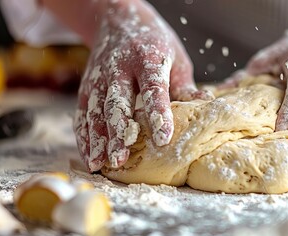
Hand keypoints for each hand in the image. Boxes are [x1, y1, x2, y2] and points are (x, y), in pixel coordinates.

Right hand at [73, 1, 211, 171]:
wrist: (117, 20)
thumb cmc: (154, 44)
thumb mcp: (176, 58)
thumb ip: (184, 87)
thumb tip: (205, 106)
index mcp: (147, 58)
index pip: (152, 88)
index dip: (158, 113)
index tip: (164, 138)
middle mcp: (118, 67)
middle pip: (117, 102)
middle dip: (118, 131)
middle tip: (121, 158)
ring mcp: (98, 77)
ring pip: (95, 111)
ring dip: (97, 139)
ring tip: (102, 164)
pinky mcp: (86, 87)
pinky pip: (82, 114)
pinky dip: (84, 137)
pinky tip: (91, 157)